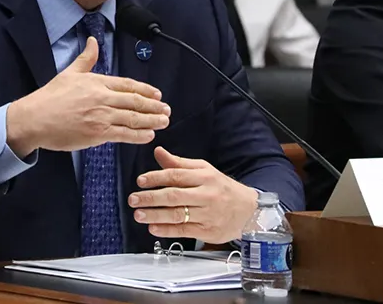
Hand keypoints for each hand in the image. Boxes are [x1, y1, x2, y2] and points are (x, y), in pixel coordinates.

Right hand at [6, 36, 170, 156]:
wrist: (34, 119)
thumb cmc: (49, 97)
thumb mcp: (69, 73)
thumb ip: (86, 58)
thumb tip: (93, 41)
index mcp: (97, 82)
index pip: (128, 85)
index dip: (146, 90)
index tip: (157, 94)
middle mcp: (102, 98)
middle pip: (135, 101)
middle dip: (154, 106)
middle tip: (166, 109)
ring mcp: (101, 116)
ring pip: (133, 118)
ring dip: (151, 120)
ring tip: (164, 122)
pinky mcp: (97, 134)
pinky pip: (124, 134)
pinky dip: (138, 135)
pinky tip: (149, 135)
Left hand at [128, 146, 258, 243]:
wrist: (249, 210)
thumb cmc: (221, 188)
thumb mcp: (203, 170)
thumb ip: (179, 164)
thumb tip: (158, 151)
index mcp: (204, 177)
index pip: (176, 175)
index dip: (156, 178)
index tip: (140, 181)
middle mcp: (206, 195)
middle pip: (174, 196)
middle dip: (150, 198)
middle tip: (133, 199)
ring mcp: (208, 214)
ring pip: (177, 215)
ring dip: (155, 215)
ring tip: (138, 215)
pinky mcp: (208, 231)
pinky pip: (184, 230)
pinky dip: (167, 230)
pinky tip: (153, 228)